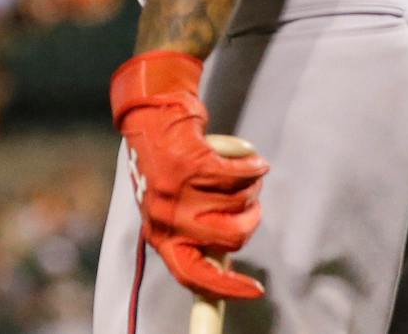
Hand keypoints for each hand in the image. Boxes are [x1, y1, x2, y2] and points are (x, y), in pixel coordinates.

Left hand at [109, 51, 267, 301]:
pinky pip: (240, 176)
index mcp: (160, 235)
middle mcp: (167, 218)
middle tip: (252, 206)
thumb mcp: (169, 209)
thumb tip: (224, 264)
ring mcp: (179, 191)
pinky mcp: (193, 164)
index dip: (226, 288)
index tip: (255, 289)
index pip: (192, 276)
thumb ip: (193, 234)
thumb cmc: (166, 168)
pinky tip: (254, 162)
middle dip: (251, 221)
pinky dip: (253, 167)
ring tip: (244, 175)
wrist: (152, 118)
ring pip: (239, 203)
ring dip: (251, 189)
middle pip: (230, 239)